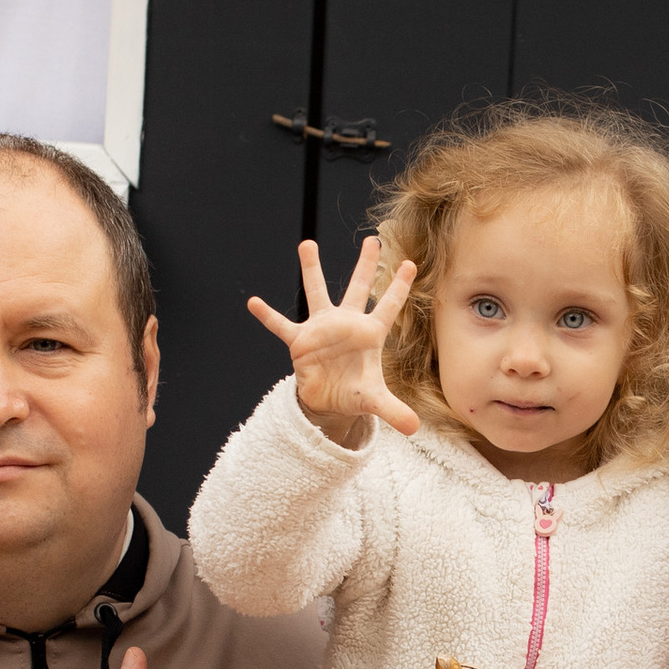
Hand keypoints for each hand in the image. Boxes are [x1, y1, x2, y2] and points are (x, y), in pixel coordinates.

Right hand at [246, 236, 419, 447]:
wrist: (327, 401)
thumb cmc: (354, 393)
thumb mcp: (374, 401)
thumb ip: (394, 410)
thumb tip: (415, 428)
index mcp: (369, 334)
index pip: (388, 306)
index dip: (400, 287)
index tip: (411, 263)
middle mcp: (347, 324)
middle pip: (359, 288)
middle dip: (367, 265)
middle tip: (373, 239)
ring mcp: (322, 329)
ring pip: (317, 292)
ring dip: (312, 269)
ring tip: (307, 244)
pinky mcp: (300, 341)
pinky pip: (282, 325)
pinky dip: (268, 316)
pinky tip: (254, 303)